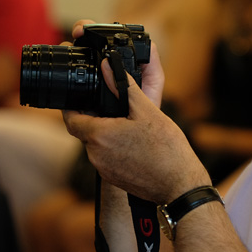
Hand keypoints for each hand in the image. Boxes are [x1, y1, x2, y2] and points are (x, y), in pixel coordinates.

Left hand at [65, 23, 209, 203]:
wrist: (179, 185)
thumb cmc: (167, 150)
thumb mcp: (147, 111)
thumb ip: (124, 87)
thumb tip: (107, 66)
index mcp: (99, 135)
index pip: (71, 118)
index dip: (71, 106)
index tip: (77, 97)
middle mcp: (95, 154)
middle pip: (85, 131)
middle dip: (95, 119)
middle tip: (113, 109)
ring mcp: (104, 169)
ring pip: (97, 145)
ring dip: (107, 135)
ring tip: (130, 127)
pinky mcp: (114, 179)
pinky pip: (107, 159)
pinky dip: (115, 149)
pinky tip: (136, 145)